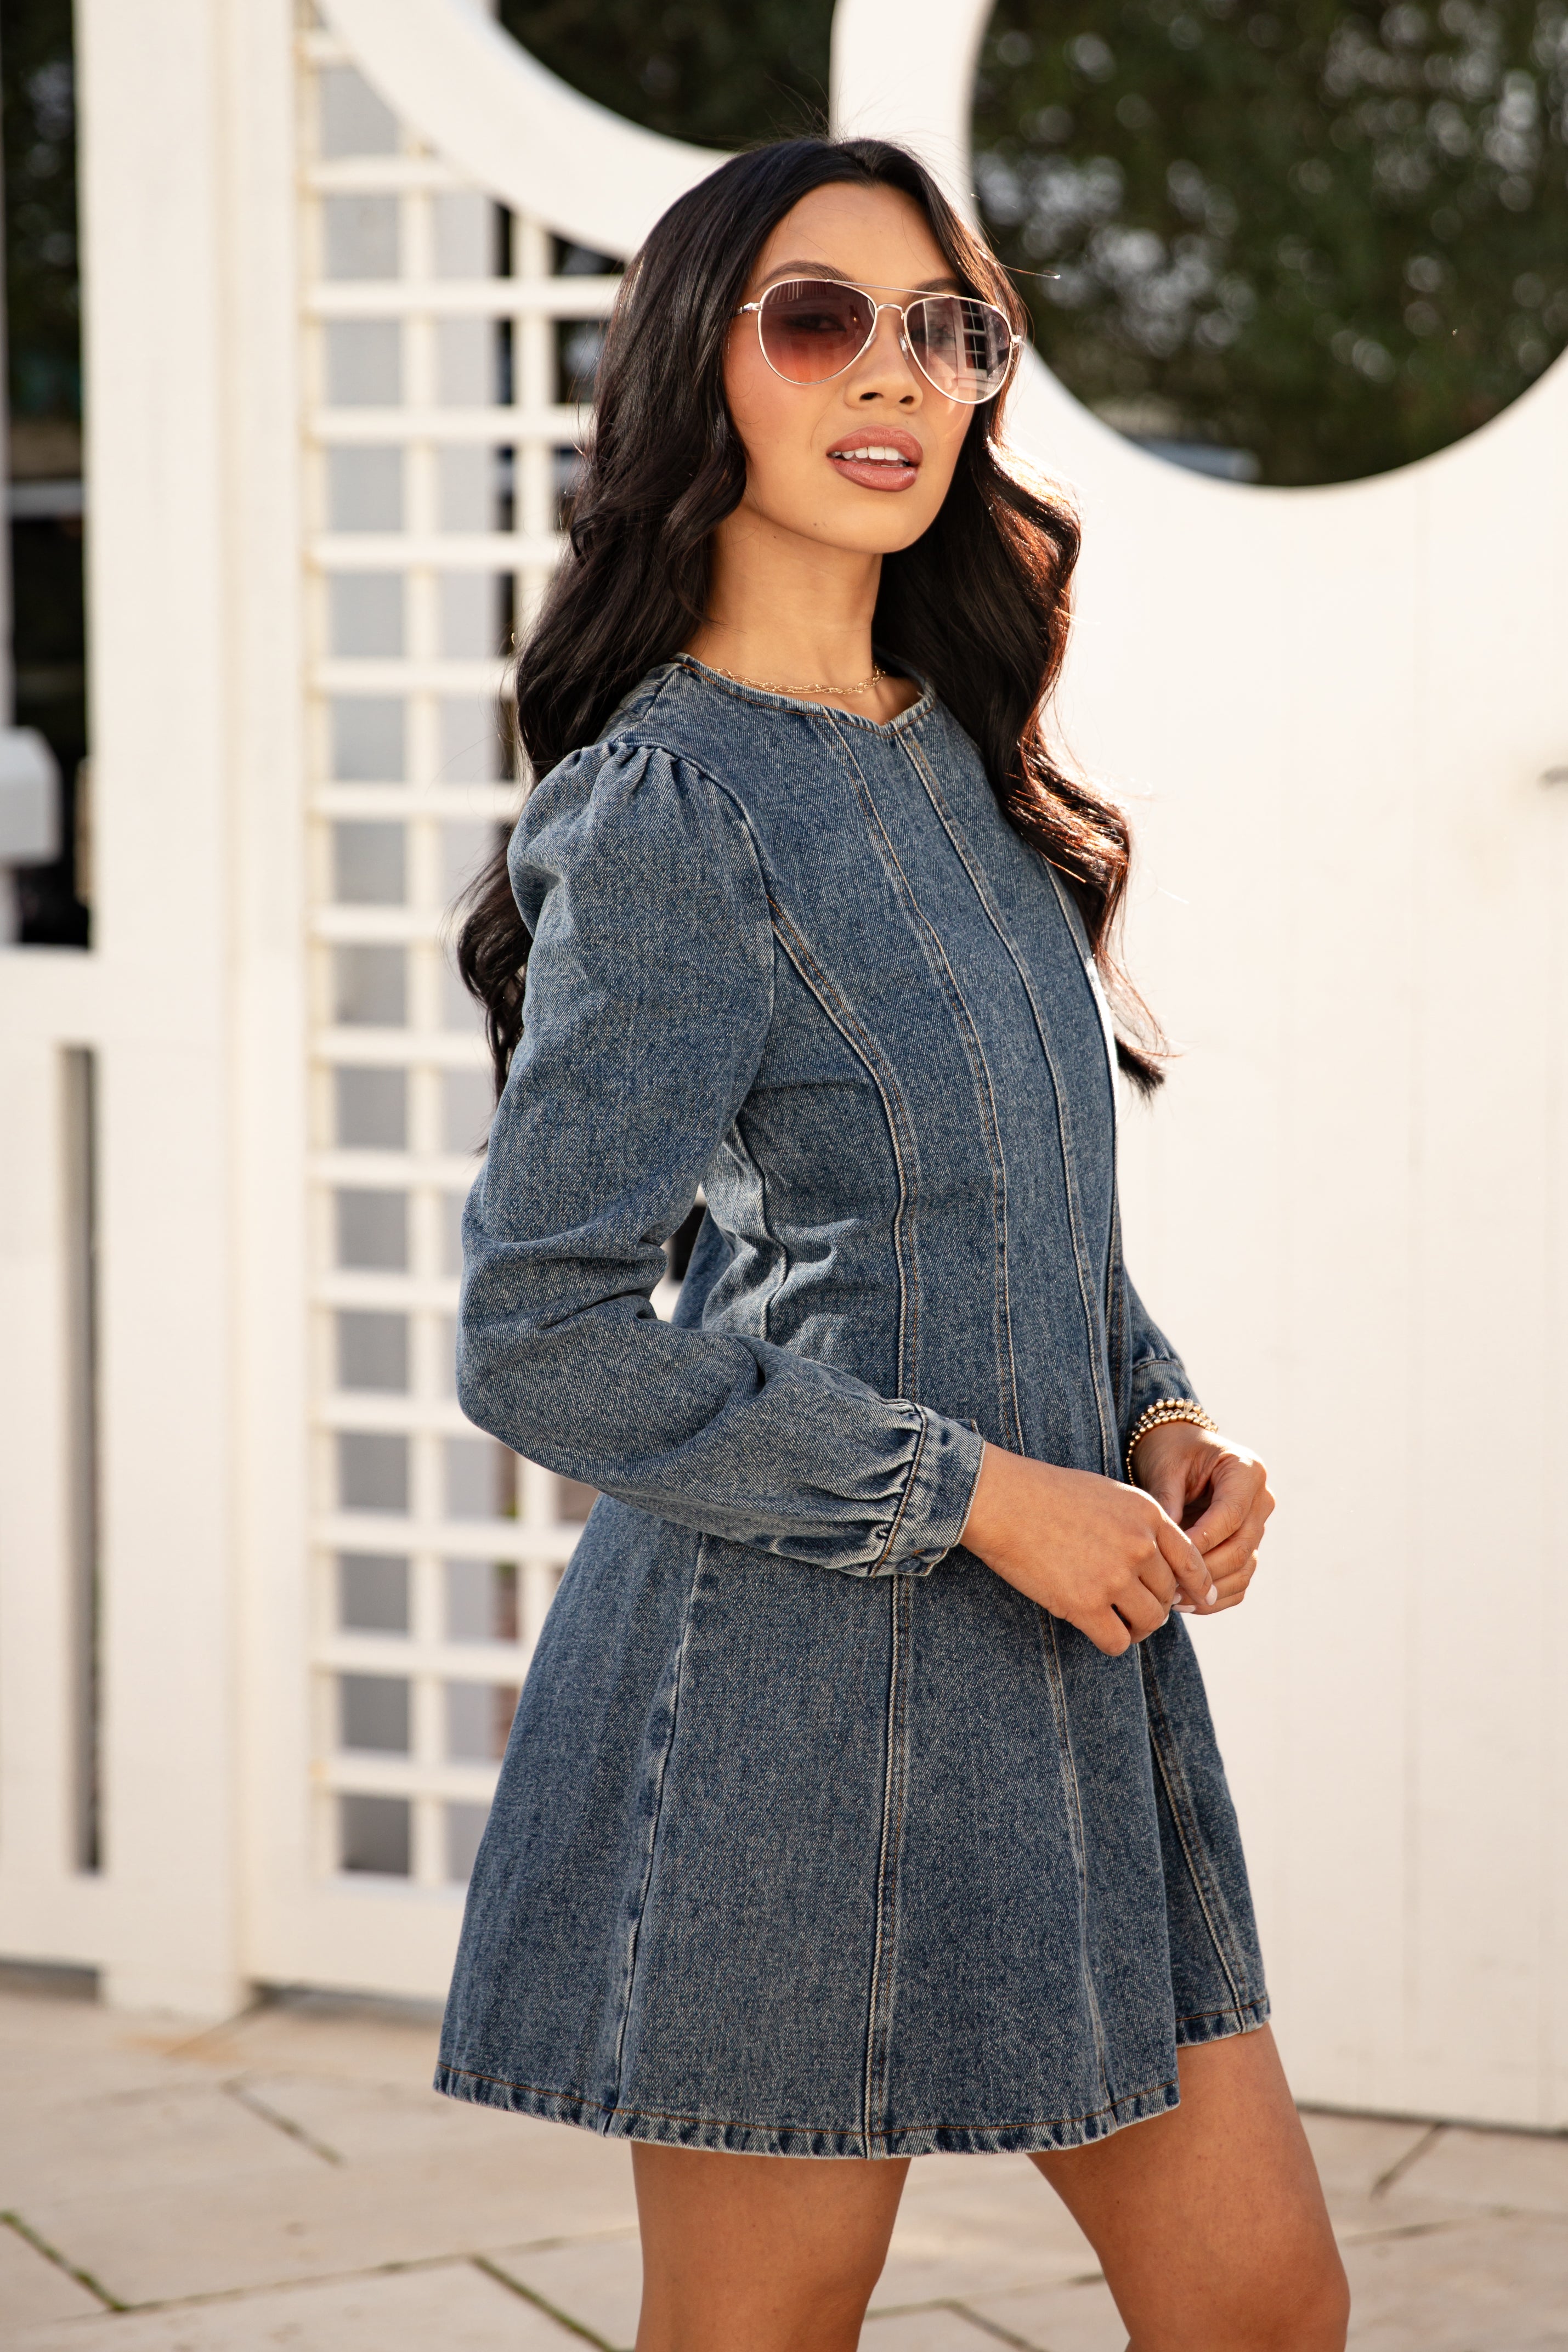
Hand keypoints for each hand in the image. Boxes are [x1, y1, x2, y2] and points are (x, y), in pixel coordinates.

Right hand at [960, 1444, 1218, 1657]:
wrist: (1002, 1500)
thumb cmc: (1047, 1494)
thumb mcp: (1108, 1494)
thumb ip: (1139, 1524)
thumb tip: (1159, 1563)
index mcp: (1148, 1515)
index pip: (1192, 1562)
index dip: (1199, 1587)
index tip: (1198, 1601)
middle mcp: (1139, 1546)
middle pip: (1168, 1595)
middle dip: (1156, 1606)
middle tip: (1136, 1609)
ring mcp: (1113, 1576)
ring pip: (1149, 1621)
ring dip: (1138, 1627)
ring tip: (1120, 1622)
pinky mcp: (1085, 1604)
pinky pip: (1117, 1641)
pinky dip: (1112, 1641)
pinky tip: (1098, 1631)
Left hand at [1128, 1421, 1273, 1612]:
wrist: (1179, 1449)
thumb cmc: (1170, 1452)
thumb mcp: (1164, 1468)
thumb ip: (1167, 1504)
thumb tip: (1167, 1548)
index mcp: (1246, 1471)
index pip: (1230, 1516)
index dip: (1201, 1541)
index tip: (1168, 1558)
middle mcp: (1261, 1499)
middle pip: (1240, 1548)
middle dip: (1204, 1572)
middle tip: (1168, 1587)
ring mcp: (1258, 1525)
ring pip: (1244, 1570)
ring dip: (1210, 1590)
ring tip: (1174, 1600)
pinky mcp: (1249, 1545)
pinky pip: (1241, 1580)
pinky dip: (1217, 1596)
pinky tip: (1188, 1604)